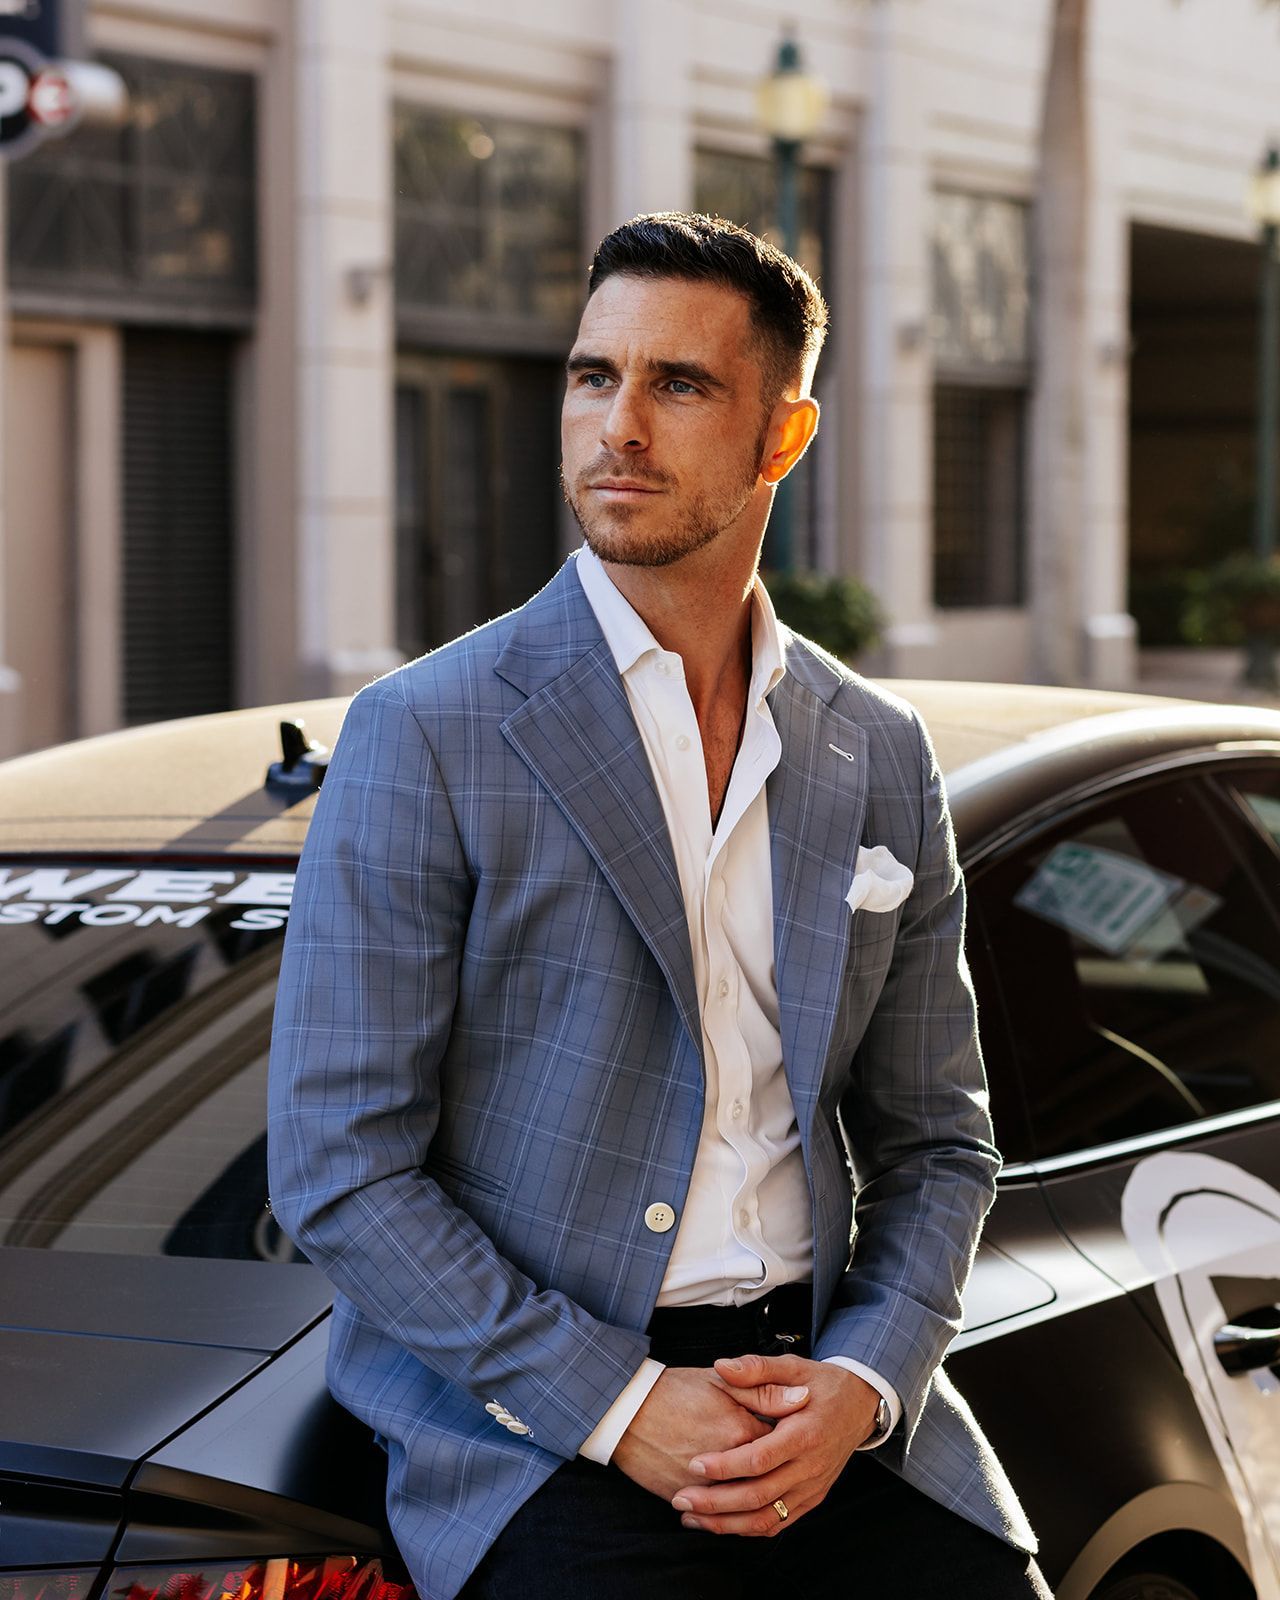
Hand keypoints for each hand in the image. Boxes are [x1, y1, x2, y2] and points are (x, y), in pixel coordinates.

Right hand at [612, 1365, 810, 1501]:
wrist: (624, 1410)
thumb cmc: (673, 1390)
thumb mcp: (720, 1381)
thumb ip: (763, 1391)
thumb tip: (803, 1397)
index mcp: (742, 1430)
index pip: (780, 1444)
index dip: (785, 1440)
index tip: (784, 1436)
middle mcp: (729, 1463)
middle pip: (766, 1481)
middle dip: (775, 1477)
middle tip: (776, 1467)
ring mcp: (706, 1485)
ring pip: (743, 1506)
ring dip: (751, 1505)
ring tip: (756, 1496)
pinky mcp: (685, 1498)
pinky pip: (715, 1518)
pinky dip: (725, 1519)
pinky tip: (729, 1511)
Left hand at [671, 1353, 879, 1536]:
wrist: (861, 1405)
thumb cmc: (822, 1384)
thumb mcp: (794, 1366)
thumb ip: (757, 1368)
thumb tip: (721, 1366)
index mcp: (804, 1434)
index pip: (760, 1459)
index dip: (726, 1466)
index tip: (694, 1465)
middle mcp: (810, 1467)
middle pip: (759, 1496)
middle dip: (716, 1503)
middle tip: (681, 1500)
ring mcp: (812, 1488)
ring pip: (767, 1518)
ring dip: (727, 1523)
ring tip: (691, 1518)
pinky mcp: (811, 1499)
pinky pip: (778, 1523)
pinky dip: (748, 1529)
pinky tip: (720, 1524)